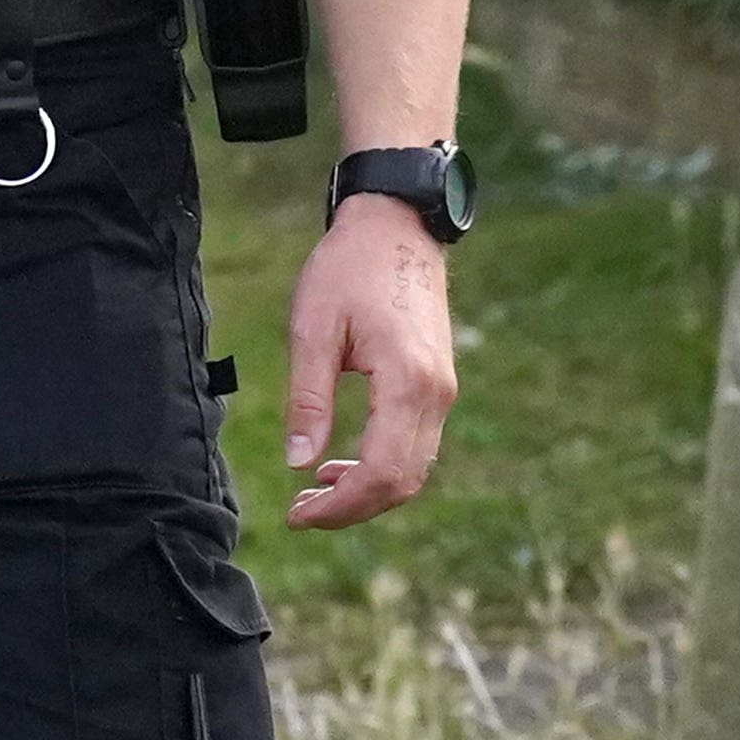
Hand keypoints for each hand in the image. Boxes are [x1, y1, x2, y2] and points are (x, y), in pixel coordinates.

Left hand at [280, 195, 458, 530]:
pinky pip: (416, 445)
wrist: (396, 225)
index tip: (296, 514)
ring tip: (314, 490)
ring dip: (367, 491)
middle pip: (402, 482)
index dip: (340, 506)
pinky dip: (382, 467)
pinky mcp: (437, 384)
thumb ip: (308, 399)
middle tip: (300, 513)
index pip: (381, 473)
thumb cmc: (348, 269)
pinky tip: (339, 464)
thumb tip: (297, 461)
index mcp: (407, 383)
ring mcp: (443, 390)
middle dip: (351, 509)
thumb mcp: (313, 329)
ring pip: (414, 469)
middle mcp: (436, 394)